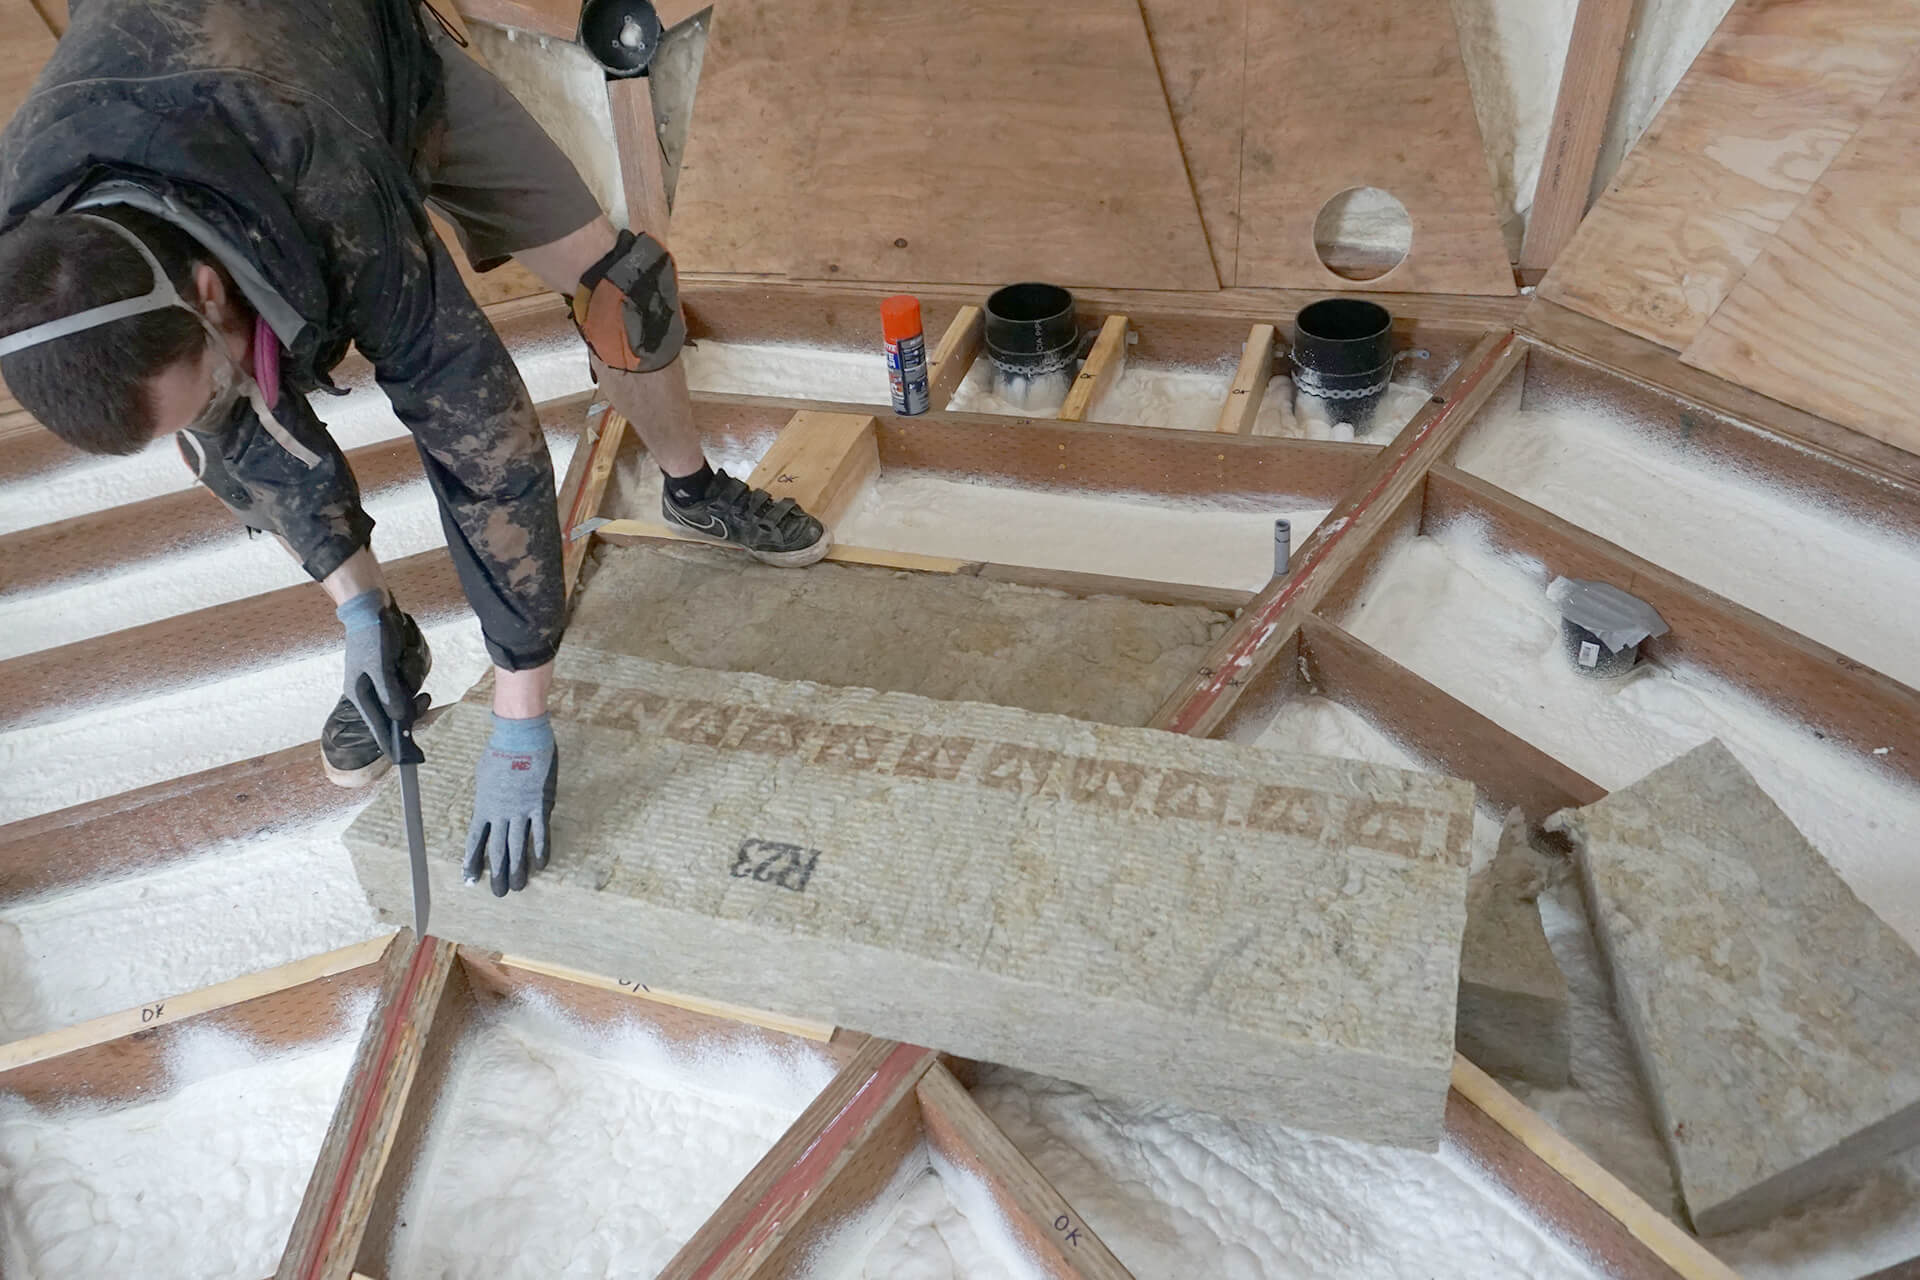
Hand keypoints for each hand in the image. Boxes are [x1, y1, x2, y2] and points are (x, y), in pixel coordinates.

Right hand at [337, 589, 413, 755]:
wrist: (371, 604)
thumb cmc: (372, 633)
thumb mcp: (380, 665)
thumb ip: (390, 693)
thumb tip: (401, 718)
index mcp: (361, 695)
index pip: (380, 728)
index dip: (395, 744)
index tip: (410, 761)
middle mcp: (370, 691)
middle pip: (397, 712)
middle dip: (411, 703)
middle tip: (426, 698)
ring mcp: (380, 680)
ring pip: (406, 693)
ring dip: (411, 676)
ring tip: (404, 658)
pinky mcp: (391, 669)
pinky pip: (409, 677)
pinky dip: (412, 666)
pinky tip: (405, 651)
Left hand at [464, 713, 557, 894]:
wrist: (520, 737)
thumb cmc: (499, 751)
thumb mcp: (484, 776)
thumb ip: (488, 796)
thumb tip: (496, 808)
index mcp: (484, 806)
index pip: (475, 841)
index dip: (472, 861)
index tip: (470, 879)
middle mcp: (501, 814)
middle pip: (497, 850)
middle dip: (496, 873)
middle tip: (498, 892)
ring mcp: (521, 811)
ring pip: (518, 847)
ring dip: (518, 869)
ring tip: (518, 886)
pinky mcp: (540, 805)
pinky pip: (541, 833)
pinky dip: (541, 850)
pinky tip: (541, 864)